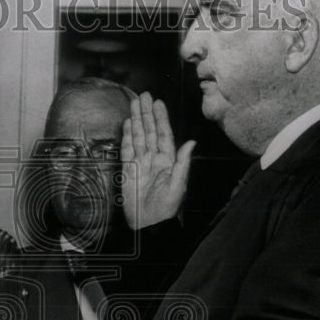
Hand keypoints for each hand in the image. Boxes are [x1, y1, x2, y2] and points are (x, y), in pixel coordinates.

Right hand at [121, 92, 195, 229]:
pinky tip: (128, 124)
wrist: (148, 224)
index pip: (164, 135)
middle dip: (146, 113)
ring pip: (138, 137)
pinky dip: (127, 136)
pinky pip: (127, 149)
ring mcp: (140, 163)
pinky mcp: (128, 170)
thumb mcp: (178, 186)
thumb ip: (182, 163)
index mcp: (168, 161)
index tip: (157, 103)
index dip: (161, 118)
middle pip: (150, 131)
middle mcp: (154, 159)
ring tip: (134, 103)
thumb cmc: (166, 208)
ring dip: (137, 120)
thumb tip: (191, 142)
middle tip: (143, 95)